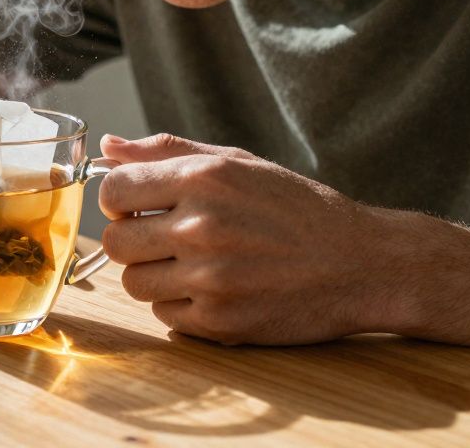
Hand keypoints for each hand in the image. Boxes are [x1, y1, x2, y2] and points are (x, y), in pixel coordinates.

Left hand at [99, 133, 398, 344]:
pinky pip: (164, 316)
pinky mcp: (220, 322)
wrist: (362, 264)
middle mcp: (202, 227)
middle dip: (132, 240)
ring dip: (153, 276)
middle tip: (164, 239)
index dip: (119, 200)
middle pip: (115, 241)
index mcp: (204, 179)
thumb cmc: (296, 208)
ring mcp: (210, 278)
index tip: (138, 206)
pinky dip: (180, 306)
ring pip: (133, 283)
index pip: (113, 190)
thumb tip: (108, 146)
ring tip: (192, 266)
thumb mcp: (238, 163)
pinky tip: (214, 290)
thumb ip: (168, 152)